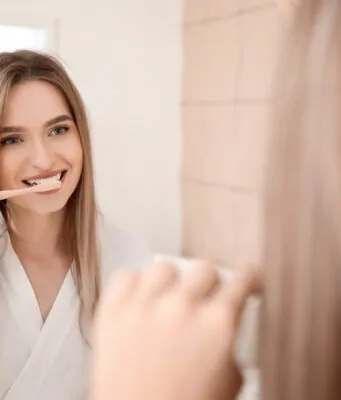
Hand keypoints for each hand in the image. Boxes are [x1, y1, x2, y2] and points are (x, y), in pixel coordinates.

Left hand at [90, 262, 260, 399]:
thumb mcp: (228, 380)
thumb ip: (230, 342)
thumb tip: (225, 317)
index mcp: (216, 325)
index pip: (241, 280)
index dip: (248, 277)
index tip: (246, 277)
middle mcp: (181, 308)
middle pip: (204, 269)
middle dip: (210, 284)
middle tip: (205, 300)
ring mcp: (143, 307)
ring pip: (165, 268)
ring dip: (171, 283)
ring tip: (168, 302)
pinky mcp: (111, 312)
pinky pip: (126, 276)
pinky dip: (134, 286)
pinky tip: (140, 303)